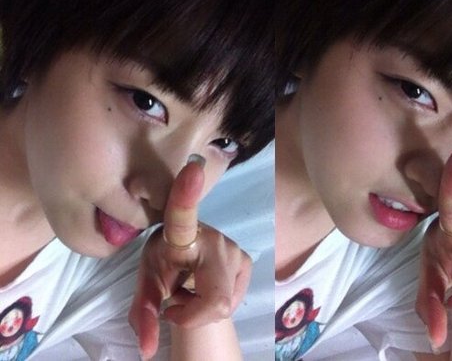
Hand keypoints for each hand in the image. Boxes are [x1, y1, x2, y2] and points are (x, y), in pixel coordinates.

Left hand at [128, 160, 252, 358]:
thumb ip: (144, 318)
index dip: (187, 195)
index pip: (182, 217)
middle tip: (178, 298)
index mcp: (179, 235)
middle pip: (214, 299)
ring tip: (191, 289)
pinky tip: (207, 287)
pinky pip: (234, 300)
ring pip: (223, 304)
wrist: (186, 264)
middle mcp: (213, 238)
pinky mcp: (247, 261)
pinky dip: (216, 305)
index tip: (192, 168)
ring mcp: (234, 250)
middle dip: (193, 312)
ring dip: (202, 308)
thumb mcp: (146, 291)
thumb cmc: (163, 269)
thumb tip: (149, 351)